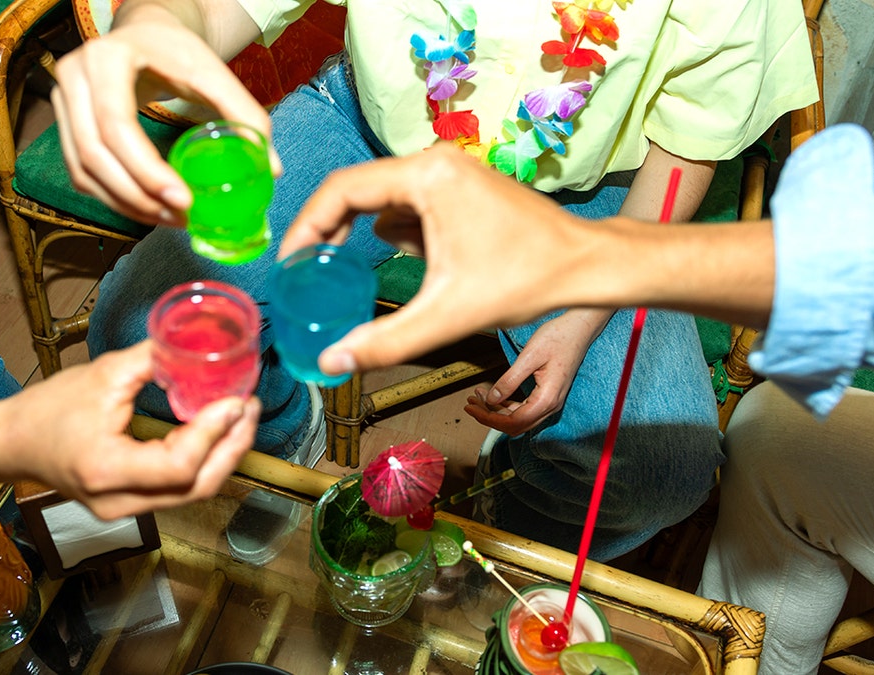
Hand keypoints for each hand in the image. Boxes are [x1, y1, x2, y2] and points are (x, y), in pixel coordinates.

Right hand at [0, 342, 260, 520]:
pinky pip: (179, 490)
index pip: (179, 465)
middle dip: (233, 448)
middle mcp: (119, 502)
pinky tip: (217, 434)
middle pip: (197, 488)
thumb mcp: (100, 375)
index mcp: (107, 470)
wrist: (8, 444)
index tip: (237, 399)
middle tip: (251, 408)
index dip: (215, 433)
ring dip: (224, 456)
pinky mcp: (129, 505)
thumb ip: (152, 360)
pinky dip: (205, 463)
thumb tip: (197, 345)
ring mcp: (125, 511)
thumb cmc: (45, 409)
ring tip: (242, 418)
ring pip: (192, 494)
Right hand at [51, 3, 274, 225]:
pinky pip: (81, 175)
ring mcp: (63, 102)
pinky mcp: (65, 125)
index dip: (146, 170)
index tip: (183, 200)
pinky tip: (148, 208)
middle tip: (180, 218)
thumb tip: (271, 168)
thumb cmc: (175, 50)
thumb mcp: (212, 71)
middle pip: (94, 154)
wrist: (143, 32)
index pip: (116, 124)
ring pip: (83, 171)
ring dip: (127, 204)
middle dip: (139, 196)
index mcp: (107, 58)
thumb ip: (244, 114)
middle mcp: (73, 78)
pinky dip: (114, 198)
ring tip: (169, 219)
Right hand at [282, 144, 608, 374]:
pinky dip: (401, 237)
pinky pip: (409, 208)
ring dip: (370, 237)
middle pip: (358, 192)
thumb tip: (331, 363)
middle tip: (308, 273)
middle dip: (332, 235)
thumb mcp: (447, 316)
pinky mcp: (459, 188)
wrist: (583, 266)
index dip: (307, 226)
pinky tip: (419, 268)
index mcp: (427, 175)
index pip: (342, 189)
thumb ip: (384, 342)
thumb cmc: (526, 279)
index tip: (291, 263)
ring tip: (360, 276)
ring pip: (383, 202)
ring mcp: (449, 172)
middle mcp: (434, 161)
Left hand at [464, 310, 608, 434]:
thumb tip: (491, 398)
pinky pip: (524, 408)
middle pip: (515, 424)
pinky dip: (506, 404)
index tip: (471, 408)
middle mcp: (550, 405)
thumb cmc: (558, 337)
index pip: (513, 421)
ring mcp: (550, 402)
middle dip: (490, 416)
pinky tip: (493, 393)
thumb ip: (509, 380)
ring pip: (519, 418)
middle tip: (470, 404)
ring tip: (477, 396)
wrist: (579, 328)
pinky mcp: (547, 395)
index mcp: (546, 399)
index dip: (489, 418)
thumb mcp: (529, 357)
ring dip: (496, 410)